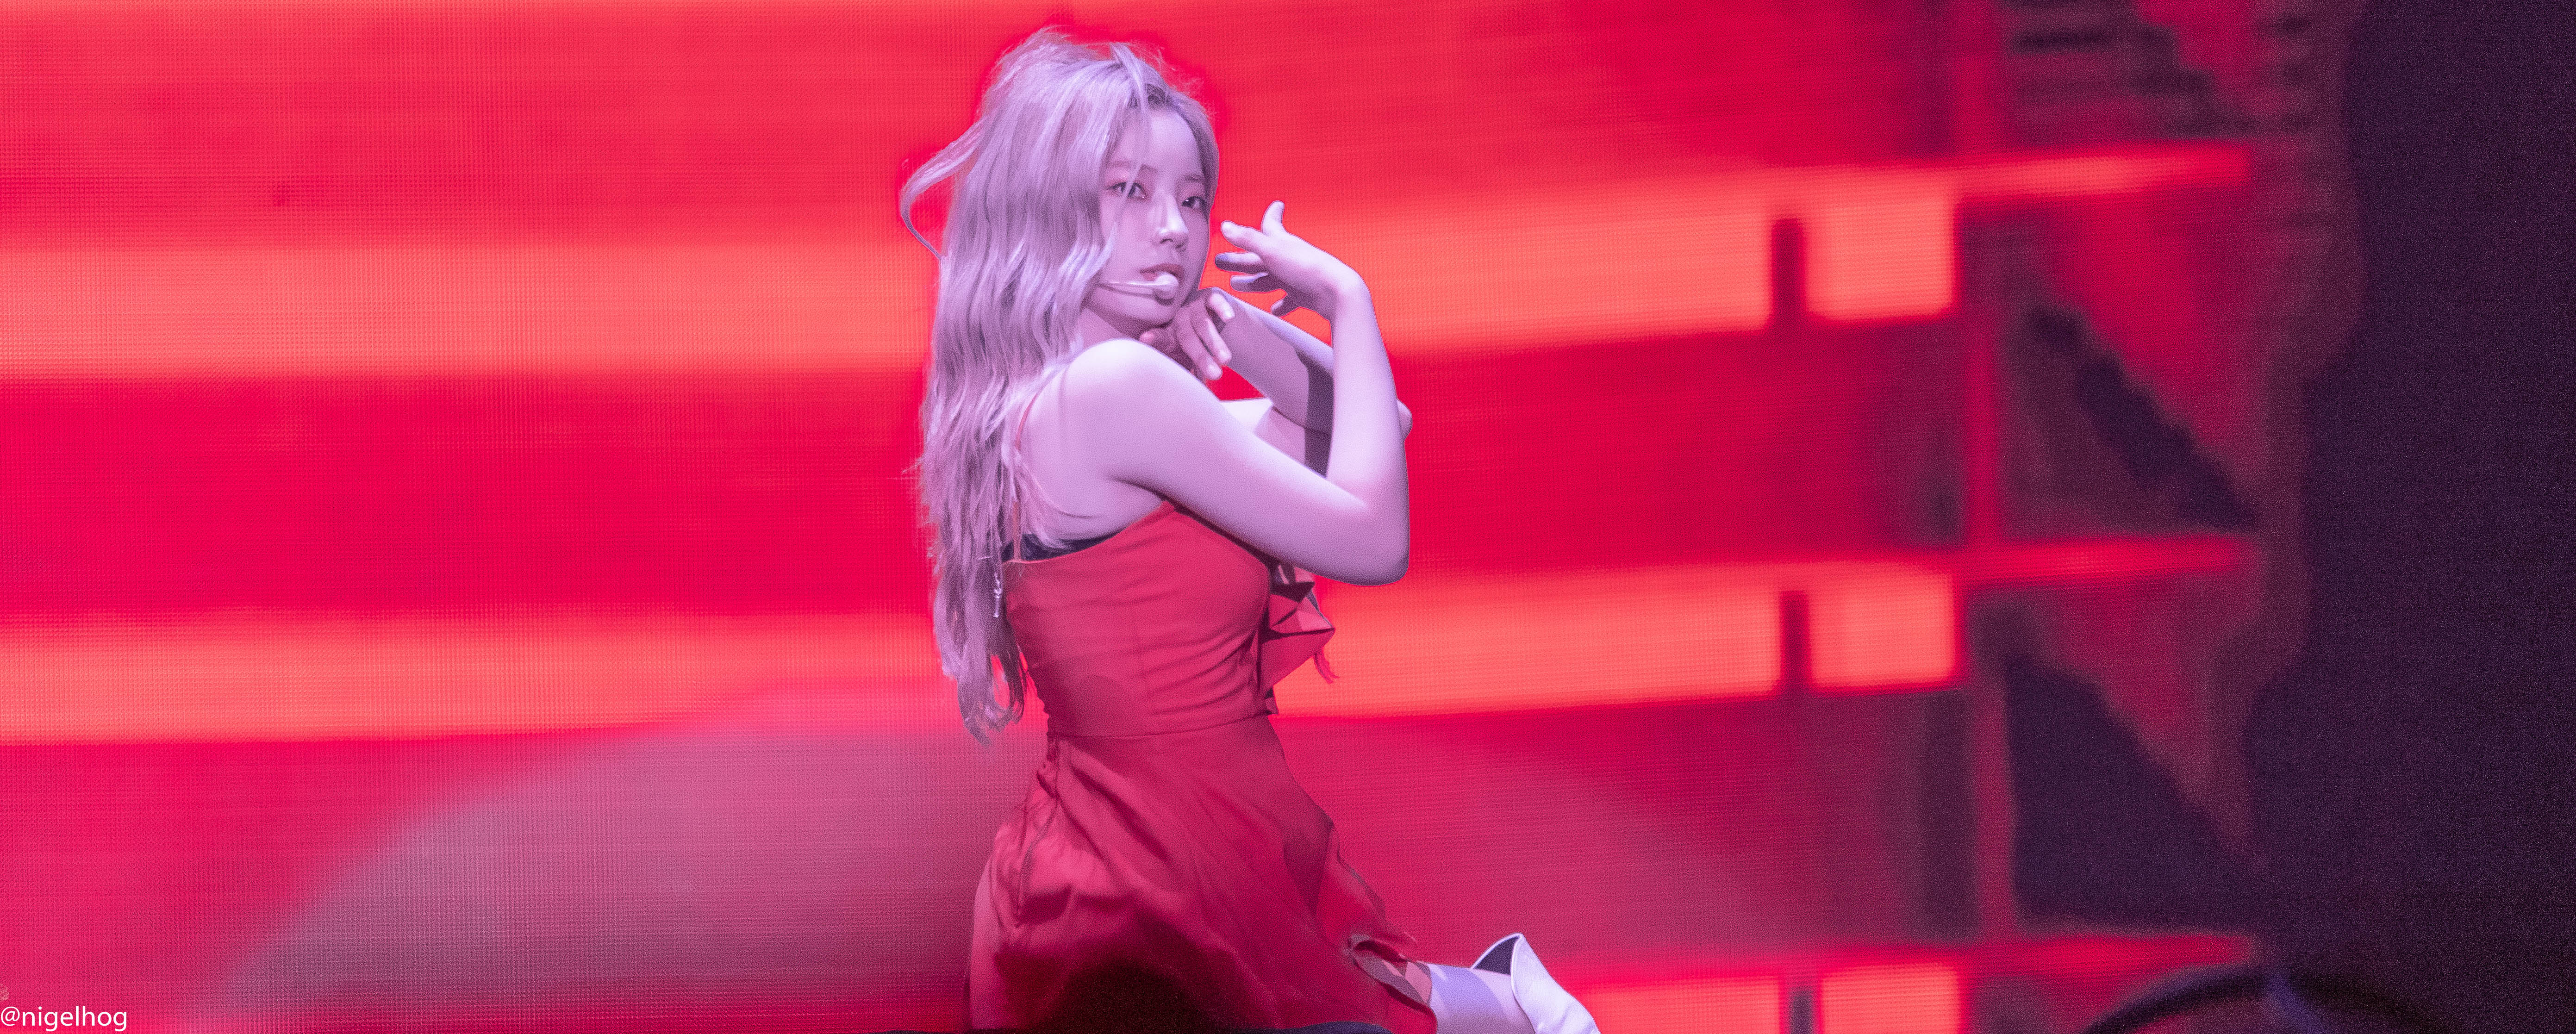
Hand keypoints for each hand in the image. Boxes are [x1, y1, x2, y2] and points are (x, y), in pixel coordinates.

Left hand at [1139, 287, 1236, 381]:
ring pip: (1203, 324)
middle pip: (1187, 337)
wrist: (1212, 318)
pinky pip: (1215, 301)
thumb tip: (1191, 394)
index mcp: (1169, 335)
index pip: (1160, 338)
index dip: (1154, 339)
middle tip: (1214, 375)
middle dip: (1201, 356)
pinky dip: (1222, 308)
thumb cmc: (1195, 344)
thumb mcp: (1186, 359)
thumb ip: (1184, 372)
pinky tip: (1229, 318)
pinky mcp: (1210, 296)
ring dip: (1215, 342)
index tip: (1146, 339)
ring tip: (1225, 359)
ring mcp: (1194, 307)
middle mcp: (1179, 319)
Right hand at [1215, 201, 1361, 321]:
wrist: (1336, 292)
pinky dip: (1281, 305)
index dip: (1272, 214)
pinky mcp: (1303, 295)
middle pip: (1260, 256)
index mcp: (1281, 242)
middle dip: (1241, 258)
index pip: (1272, 224)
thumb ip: (1248, 239)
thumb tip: (1224, 226)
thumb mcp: (1272, 251)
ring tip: (1235, 285)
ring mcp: (1296, 277)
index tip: (1277, 204)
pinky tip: (1274, 311)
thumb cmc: (1304, 267)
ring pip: (1270, 279)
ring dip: (1253, 282)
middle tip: (1220, 261)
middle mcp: (1288, 257)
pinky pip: (1289, 300)